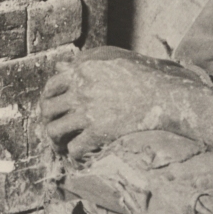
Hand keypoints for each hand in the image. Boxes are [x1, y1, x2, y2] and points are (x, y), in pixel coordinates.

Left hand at [38, 46, 207, 161]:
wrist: (164, 95)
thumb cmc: (141, 73)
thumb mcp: (109, 57)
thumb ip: (82, 60)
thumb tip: (59, 67)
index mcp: (80, 71)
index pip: (50, 87)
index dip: (48, 100)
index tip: (53, 109)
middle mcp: (79, 90)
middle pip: (47, 110)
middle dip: (47, 122)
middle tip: (54, 131)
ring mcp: (87, 112)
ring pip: (54, 131)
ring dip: (55, 141)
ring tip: (62, 147)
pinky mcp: (99, 132)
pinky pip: (74, 148)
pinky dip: (74, 155)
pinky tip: (80, 156)